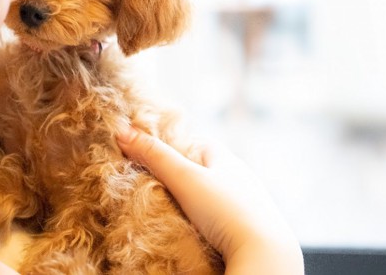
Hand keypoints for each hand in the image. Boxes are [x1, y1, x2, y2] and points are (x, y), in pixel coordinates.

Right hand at [116, 125, 303, 274]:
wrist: (265, 254)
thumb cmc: (227, 210)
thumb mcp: (184, 178)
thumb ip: (153, 155)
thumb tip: (121, 130)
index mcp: (227, 159)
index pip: (197, 143)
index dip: (173, 146)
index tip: (151, 154)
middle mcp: (240, 179)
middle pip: (204, 170)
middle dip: (182, 176)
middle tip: (156, 185)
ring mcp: (247, 205)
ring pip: (213, 196)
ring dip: (195, 202)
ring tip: (172, 211)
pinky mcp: (249, 230)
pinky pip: (221, 219)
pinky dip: (207, 221)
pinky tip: (196, 230)